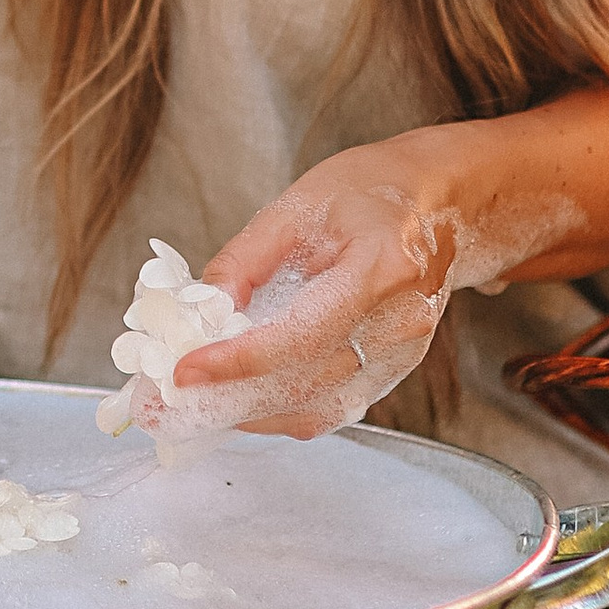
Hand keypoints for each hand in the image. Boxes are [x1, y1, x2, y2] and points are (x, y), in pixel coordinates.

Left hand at [167, 148, 469, 439]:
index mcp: (381, 269)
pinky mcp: (395, 371)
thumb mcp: (299, 204)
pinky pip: (332, 408)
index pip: (303, 335)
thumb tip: (201, 310)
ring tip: (192, 405)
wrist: (442, 202)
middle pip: (306, 385)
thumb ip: (245, 259)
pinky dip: (280, 412)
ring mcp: (403, 354)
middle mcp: (400, 323)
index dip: (239, 360)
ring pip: (317, 409)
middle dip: (229, 401)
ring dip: (249, 416)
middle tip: (167, 402)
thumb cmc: (372, 192)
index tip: (185, 371)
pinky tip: (240, 399)